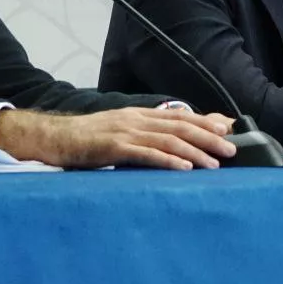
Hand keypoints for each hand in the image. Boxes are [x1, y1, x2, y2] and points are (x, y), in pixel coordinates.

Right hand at [0, 107, 237, 169]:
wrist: (52, 138)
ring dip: (194, 151)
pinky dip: (168, 161)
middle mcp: (135, 119)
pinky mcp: (113, 147)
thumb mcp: (118, 133)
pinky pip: (146, 154)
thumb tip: (169, 146)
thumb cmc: (85, 140)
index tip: (226, 130)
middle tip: (230, 150)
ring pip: (168, 139)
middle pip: (180, 126)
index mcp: (137, 114)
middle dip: (208, 137)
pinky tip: (184, 168)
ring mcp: (124, 132)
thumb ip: (142, 136)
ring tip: (214, 163)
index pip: (178, 116)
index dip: (204, 122)